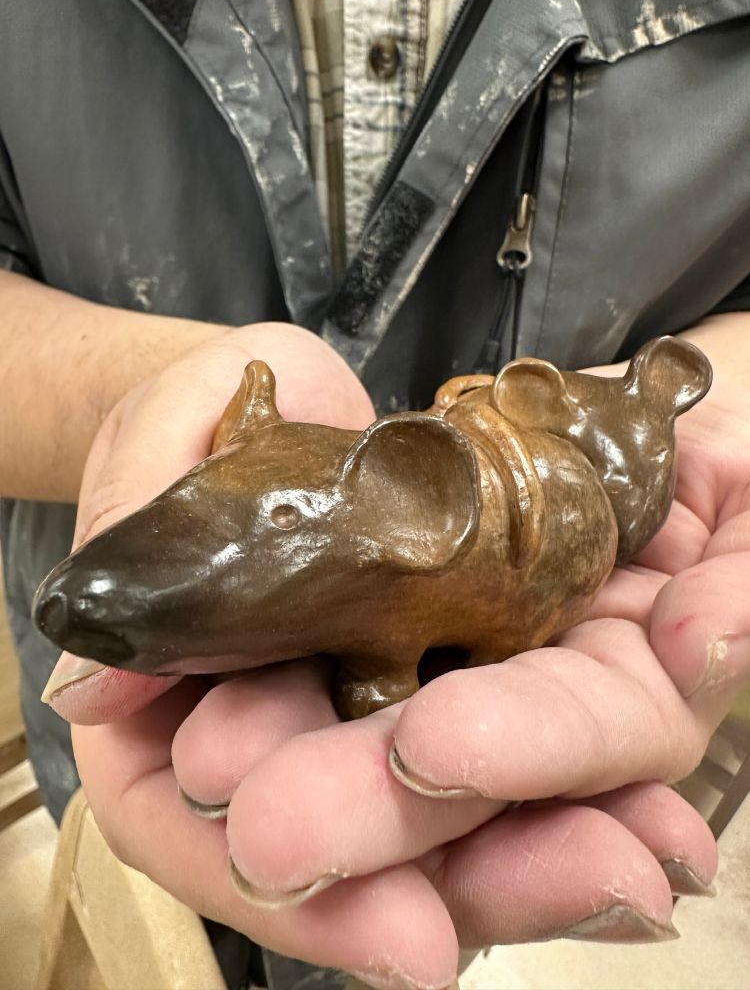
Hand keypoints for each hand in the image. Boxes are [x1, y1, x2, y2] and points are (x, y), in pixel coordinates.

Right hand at [49, 330, 745, 987]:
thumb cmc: (197, 419)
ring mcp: (379, 712)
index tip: (414, 937)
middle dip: (484, 876)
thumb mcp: (159, 442)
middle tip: (599, 881)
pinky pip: (522, 738)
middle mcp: (290, 741)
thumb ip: (137, 534)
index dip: (313, 902)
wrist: (271, 400)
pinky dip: (589, 774)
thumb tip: (104, 686)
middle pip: (371, 851)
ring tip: (652, 857)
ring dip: (562, 843)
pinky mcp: (456, 670)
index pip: (214, 842)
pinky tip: (660, 803)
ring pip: (463, 812)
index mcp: (176, 716)